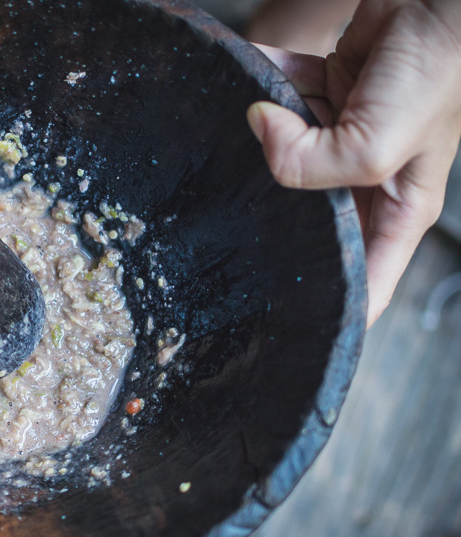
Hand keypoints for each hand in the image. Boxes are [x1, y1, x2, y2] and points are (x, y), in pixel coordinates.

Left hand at [246, 0, 460, 326]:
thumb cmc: (438, 71)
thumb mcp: (379, 143)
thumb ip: (311, 163)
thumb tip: (257, 131)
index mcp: (397, 208)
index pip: (367, 279)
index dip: (335, 307)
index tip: (285, 326)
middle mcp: (371, 176)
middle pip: (313, 215)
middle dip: (277, 211)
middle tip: (237, 214)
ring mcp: (349, 132)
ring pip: (289, 151)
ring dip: (268, 133)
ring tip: (259, 119)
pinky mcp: (332, 92)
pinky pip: (285, 96)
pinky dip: (267, 85)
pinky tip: (254, 79)